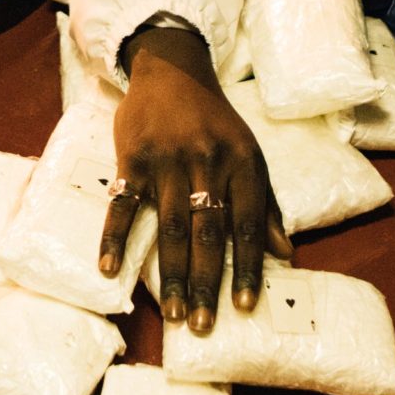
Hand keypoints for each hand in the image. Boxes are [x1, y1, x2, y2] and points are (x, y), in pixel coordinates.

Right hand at [100, 23, 291, 331]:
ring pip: (170, 226)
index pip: (249, 225)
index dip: (248, 267)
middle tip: (203, 324)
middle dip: (207, 281)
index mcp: (242, 164)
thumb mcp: (249, 154)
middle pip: (209, 232)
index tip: (244, 306)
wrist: (173, 70)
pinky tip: (110, 269)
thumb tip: (284, 253)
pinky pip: (123, 203)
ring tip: (174, 312)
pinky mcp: (133, 156)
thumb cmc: (215, 122)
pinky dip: (115, 237)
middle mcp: (207, 163)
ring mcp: (168, 160)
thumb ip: (267, 204)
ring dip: (171, 273)